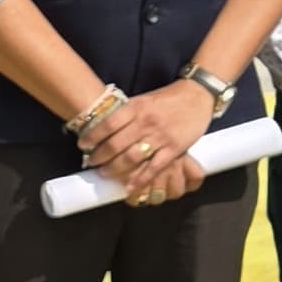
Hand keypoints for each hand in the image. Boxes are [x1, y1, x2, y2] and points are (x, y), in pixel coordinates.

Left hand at [87, 80, 215, 203]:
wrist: (198, 95)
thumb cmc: (168, 98)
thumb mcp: (144, 99)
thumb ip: (128, 114)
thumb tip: (105, 129)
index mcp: (136, 107)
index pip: (107, 124)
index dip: (92, 137)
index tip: (83, 145)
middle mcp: (146, 122)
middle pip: (115, 144)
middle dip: (99, 157)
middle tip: (91, 163)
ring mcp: (160, 136)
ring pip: (131, 157)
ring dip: (114, 168)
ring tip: (105, 173)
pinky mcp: (174, 149)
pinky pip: (154, 167)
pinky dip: (140, 179)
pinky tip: (130, 186)